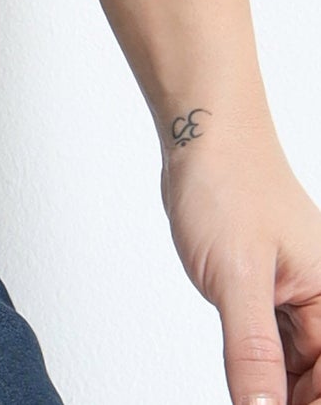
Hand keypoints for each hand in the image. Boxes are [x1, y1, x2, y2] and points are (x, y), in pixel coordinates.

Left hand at [161, 103, 320, 403]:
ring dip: (276, 390)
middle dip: (290, 400)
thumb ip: (252, 352)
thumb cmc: (228, 184)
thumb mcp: (238, 278)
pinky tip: (244, 386)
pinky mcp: (266, 291)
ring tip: (248, 399)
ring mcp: (294, 296)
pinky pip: (272, 346)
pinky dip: (259, 369)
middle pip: (316, 378)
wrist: (202, 134)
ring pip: (295, 368)